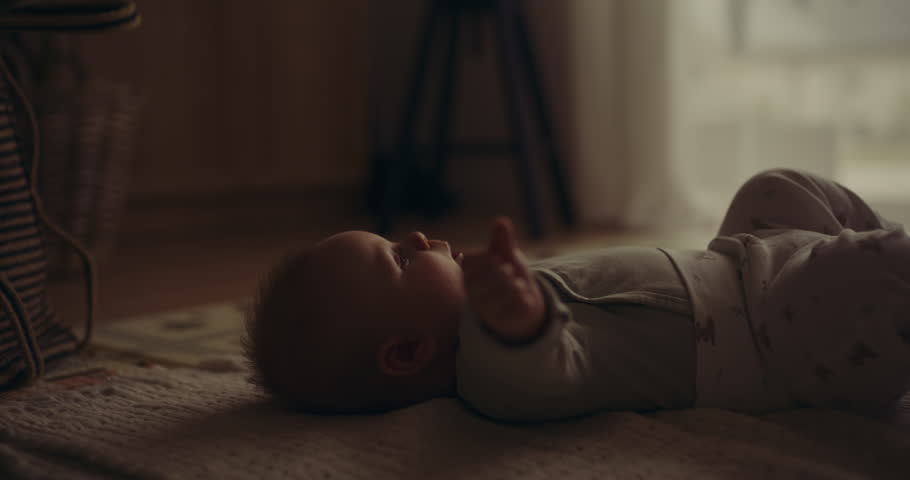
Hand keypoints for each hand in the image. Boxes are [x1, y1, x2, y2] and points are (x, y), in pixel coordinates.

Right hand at [462, 217, 545, 342]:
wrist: (520, 306)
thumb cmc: (508, 276)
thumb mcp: (506, 255)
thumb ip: (502, 240)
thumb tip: (500, 221)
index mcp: (467, 273)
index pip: (475, 259)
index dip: (493, 256)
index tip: (499, 259)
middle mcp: (470, 290)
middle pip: (492, 270)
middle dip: (506, 268)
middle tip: (509, 272)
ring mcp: (483, 306)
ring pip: (505, 285)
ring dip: (515, 282)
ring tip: (515, 284)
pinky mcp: (498, 318)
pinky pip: (515, 299)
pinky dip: (522, 294)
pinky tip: (520, 295)